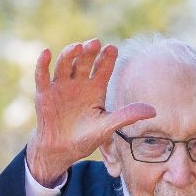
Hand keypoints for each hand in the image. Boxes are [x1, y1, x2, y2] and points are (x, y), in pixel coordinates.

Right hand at [26, 38, 156, 184]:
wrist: (61, 151)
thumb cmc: (85, 138)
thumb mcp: (107, 127)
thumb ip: (127, 116)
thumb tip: (153, 110)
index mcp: (95, 89)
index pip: (103, 69)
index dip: (107, 59)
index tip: (113, 48)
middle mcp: (79, 83)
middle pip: (84, 62)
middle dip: (90, 52)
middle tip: (95, 44)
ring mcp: (61, 86)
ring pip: (65, 64)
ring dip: (69, 54)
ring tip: (77, 47)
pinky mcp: (44, 93)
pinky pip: (42, 75)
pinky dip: (43, 63)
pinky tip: (47, 53)